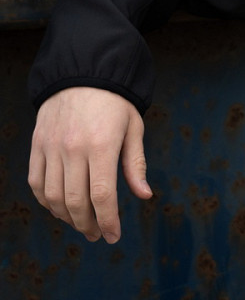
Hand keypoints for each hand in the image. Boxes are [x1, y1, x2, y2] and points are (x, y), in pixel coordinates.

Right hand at [28, 86, 152, 242]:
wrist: (84, 72)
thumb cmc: (115, 101)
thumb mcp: (133, 127)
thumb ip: (135, 163)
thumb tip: (144, 195)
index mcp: (102, 144)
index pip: (102, 195)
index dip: (108, 220)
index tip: (114, 235)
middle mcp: (73, 148)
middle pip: (75, 201)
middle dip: (88, 225)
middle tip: (99, 234)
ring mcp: (52, 147)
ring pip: (53, 197)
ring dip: (67, 217)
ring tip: (83, 223)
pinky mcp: (38, 145)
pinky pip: (37, 183)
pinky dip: (46, 202)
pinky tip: (60, 208)